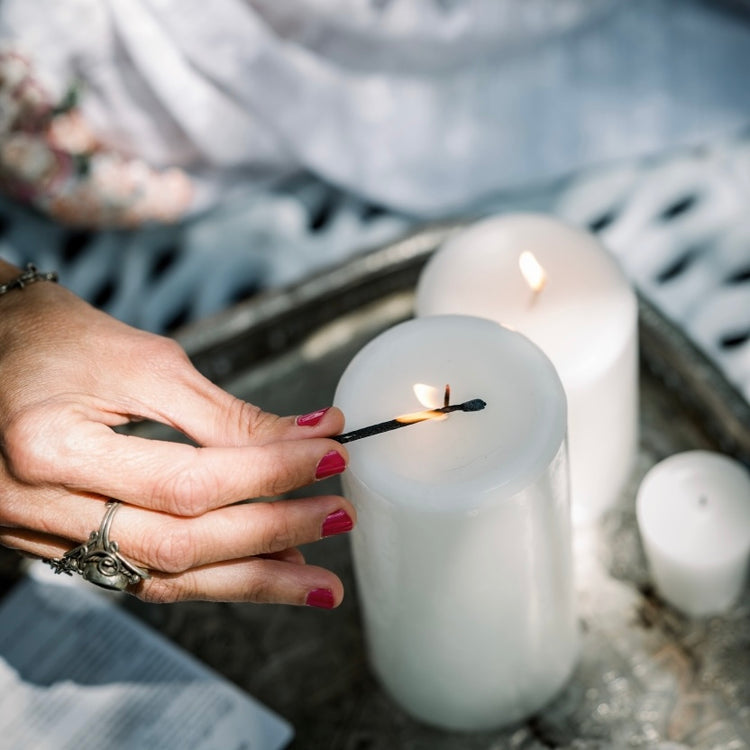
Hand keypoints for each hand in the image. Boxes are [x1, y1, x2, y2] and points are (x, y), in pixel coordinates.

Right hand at [0, 264, 352, 606]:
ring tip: (317, 581)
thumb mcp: (139, 361)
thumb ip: (222, 413)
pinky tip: (259, 571)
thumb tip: (306, 436)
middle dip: (273, 534)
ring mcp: (45, 536)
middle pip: (180, 544)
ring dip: (250, 580)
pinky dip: (208, 574)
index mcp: (52, 448)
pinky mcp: (59, 544)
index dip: (270, 472)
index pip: (188, 480)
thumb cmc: (46, 337)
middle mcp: (41, 507)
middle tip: (340, 518)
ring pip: (164, 576)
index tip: (329, 453)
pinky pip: (143, 573)